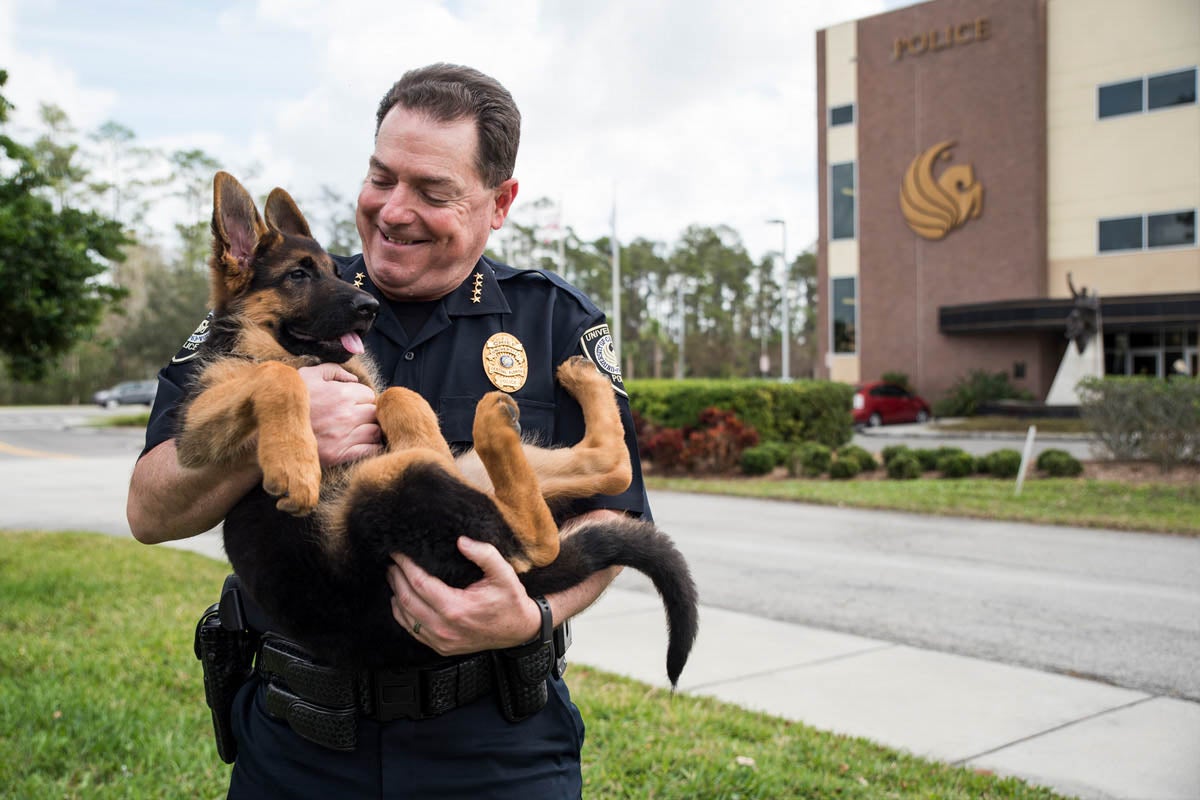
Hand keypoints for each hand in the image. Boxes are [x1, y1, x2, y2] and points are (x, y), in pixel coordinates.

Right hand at [298, 363, 380, 465]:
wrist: (270, 429)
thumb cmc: (290, 400)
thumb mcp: (307, 375)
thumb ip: (332, 370)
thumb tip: (354, 378)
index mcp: (342, 393)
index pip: (369, 394)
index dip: (362, 398)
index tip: (354, 403)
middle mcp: (346, 415)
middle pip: (374, 413)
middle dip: (368, 413)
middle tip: (357, 417)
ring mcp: (343, 436)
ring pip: (375, 432)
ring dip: (370, 430)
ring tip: (359, 430)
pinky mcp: (339, 455)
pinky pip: (369, 450)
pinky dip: (371, 447)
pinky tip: (362, 445)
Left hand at [387, 537, 540, 655]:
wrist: (519, 630)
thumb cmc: (510, 601)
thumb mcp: (503, 573)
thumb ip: (484, 554)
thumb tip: (461, 541)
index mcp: (457, 608)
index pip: (419, 584)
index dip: (406, 566)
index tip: (399, 553)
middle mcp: (444, 628)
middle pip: (406, 599)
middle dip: (396, 578)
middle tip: (393, 562)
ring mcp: (441, 640)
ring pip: (405, 617)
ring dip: (396, 594)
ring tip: (394, 576)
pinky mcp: (440, 647)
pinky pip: (412, 630)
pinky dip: (402, 614)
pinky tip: (401, 600)